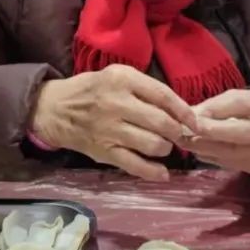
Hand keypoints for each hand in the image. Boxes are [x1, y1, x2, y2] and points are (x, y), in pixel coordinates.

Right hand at [30, 65, 198, 181]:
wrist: (54, 109)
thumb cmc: (91, 90)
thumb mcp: (116, 76)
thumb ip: (145, 88)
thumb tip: (179, 108)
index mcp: (122, 80)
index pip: (163, 95)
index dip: (184, 110)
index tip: (195, 121)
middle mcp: (117, 103)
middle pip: (162, 123)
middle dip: (178, 132)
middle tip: (180, 135)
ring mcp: (110, 129)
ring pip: (153, 145)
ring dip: (166, 149)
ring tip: (163, 146)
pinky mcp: (104, 151)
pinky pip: (135, 166)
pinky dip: (154, 172)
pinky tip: (163, 174)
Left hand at [178, 87, 249, 174]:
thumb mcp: (249, 97)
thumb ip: (222, 103)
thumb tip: (192, 112)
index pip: (242, 105)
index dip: (216, 110)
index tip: (193, 114)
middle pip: (237, 134)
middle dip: (208, 133)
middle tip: (183, 130)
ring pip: (229, 153)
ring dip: (202, 147)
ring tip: (182, 139)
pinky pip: (227, 162)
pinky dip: (209, 155)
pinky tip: (195, 148)